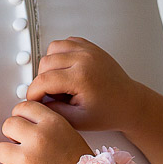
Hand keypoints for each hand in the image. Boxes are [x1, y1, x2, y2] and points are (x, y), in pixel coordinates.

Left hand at [0, 100, 93, 163]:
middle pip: (8, 125)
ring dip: (9, 156)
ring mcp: (27, 158)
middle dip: (12, 135)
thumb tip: (23, 123)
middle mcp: (39, 137)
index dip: (20, 116)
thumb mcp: (68, 133)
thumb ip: (46, 125)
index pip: (23, 107)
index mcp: (52, 123)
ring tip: (23, 163)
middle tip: (21, 145)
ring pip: (0, 149)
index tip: (21, 124)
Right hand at [28, 37, 146, 133]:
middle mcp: (85, 59)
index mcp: (82, 77)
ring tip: (60, 82)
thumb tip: (36, 101)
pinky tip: (67, 70)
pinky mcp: (91, 46)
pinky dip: (60, 54)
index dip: (33, 92)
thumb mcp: (77, 120)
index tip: (34, 100)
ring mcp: (89, 50)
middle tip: (53, 95)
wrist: (129, 103)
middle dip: (42, 80)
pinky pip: (65, 43)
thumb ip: (53, 111)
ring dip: (50, 65)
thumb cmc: (108, 112)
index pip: (44, 80)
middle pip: (45, 63)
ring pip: (52, 49)